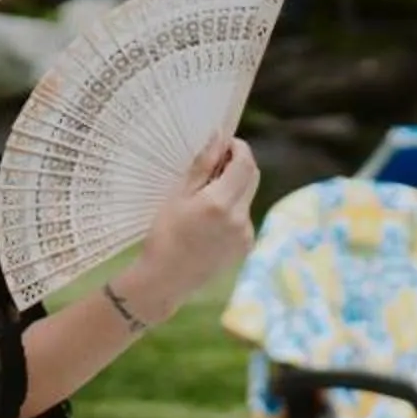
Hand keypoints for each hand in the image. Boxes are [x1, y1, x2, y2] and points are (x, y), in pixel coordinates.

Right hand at [130, 136, 260, 316]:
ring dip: (234, 188)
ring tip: (205, 198)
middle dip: (239, 164)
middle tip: (217, 163)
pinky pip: (244, 217)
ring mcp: (245, 234)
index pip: (245, 163)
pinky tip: (210, 221)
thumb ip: (202, 166)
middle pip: (252, 177)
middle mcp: (239, 218)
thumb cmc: (164, 234)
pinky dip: (233, 210)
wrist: (165, 279)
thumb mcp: (178, 195)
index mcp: (220, 203)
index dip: (239, 147)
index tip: (226, 143)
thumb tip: (218, 138)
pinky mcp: (246, 246)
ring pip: (247, 197)